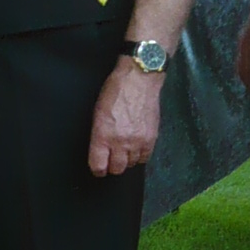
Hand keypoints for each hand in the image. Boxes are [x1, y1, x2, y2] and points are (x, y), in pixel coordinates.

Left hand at [88, 60, 162, 174]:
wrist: (139, 80)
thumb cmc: (116, 91)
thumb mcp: (98, 112)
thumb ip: (99, 135)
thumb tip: (101, 151)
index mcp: (103, 134)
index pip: (99, 165)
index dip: (97, 169)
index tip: (98, 168)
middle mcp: (120, 141)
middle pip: (117, 169)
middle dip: (112, 166)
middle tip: (111, 159)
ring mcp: (137, 141)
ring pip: (131, 164)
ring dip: (127, 160)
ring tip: (125, 149)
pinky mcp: (151, 138)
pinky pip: (145, 158)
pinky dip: (140, 155)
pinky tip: (136, 147)